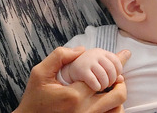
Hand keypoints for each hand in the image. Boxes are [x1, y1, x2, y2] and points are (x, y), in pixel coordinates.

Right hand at [15, 47, 129, 112]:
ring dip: (118, 96)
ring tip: (112, 87)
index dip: (112, 66)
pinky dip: (114, 108)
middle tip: (117, 76)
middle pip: (117, 95)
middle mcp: (85, 110)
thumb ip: (59, 56)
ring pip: (118, 109)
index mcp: (74, 95)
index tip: (121, 56)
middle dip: (120, 82)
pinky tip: (107, 100)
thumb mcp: (40, 73)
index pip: (103, 77)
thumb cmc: (34, 97)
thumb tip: (82, 50)